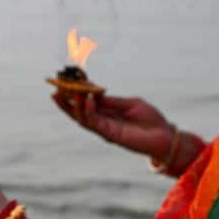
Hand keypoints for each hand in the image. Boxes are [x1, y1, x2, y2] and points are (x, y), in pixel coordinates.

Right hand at [52, 94, 173, 160]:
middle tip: (55, 90)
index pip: (86, 101)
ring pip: (81, 118)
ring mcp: (104, 129)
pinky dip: (89, 112)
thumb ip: (111, 101)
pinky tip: (87, 101)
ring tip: (67, 93)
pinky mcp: (109, 135)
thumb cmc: (150, 119)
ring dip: (73, 106)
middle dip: (65, 102)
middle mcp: (102, 121)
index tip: (68, 81)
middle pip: (78, 112)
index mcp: (107, 112)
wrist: (164, 136)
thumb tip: (94, 93)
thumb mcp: (130, 104)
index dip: (77, 92)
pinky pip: (94, 123)